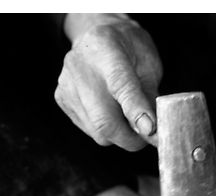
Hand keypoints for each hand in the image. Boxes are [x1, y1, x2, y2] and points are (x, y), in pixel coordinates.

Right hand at [55, 14, 161, 150]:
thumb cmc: (129, 50)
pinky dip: (106, 130)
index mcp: (107, 49)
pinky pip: (89, 129)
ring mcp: (67, 84)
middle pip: (104, 120)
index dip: (137, 113)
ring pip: (97, 131)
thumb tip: (153, 131)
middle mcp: (80, 66)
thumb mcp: (148, 64)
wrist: (97, 37)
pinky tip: (112, 111)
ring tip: (130, 119)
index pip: (121, 87)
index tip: (150, 131)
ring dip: (120, 136)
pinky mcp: (61, 99)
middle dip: (130, 138)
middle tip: (147, 137)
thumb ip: (150, 96)